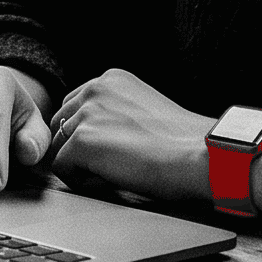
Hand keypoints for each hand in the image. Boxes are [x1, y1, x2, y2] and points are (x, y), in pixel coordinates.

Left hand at [48, 68, 212, 204]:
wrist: (200, 156)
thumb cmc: (182, 143)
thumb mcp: (143, 110)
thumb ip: (114, 112)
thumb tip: (89, 134)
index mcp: (111, 79)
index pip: (73, 108)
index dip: (88, 136)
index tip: (115, 150)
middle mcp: (95, 89)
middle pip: (61, 128)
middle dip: (80, 150)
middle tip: (117, 164)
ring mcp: (86, 114)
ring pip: (61, 149)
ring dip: (83, 166)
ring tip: (120, 170)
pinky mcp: (83, 141)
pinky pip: (63, 170)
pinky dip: (83, 182)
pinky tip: (114, 180)